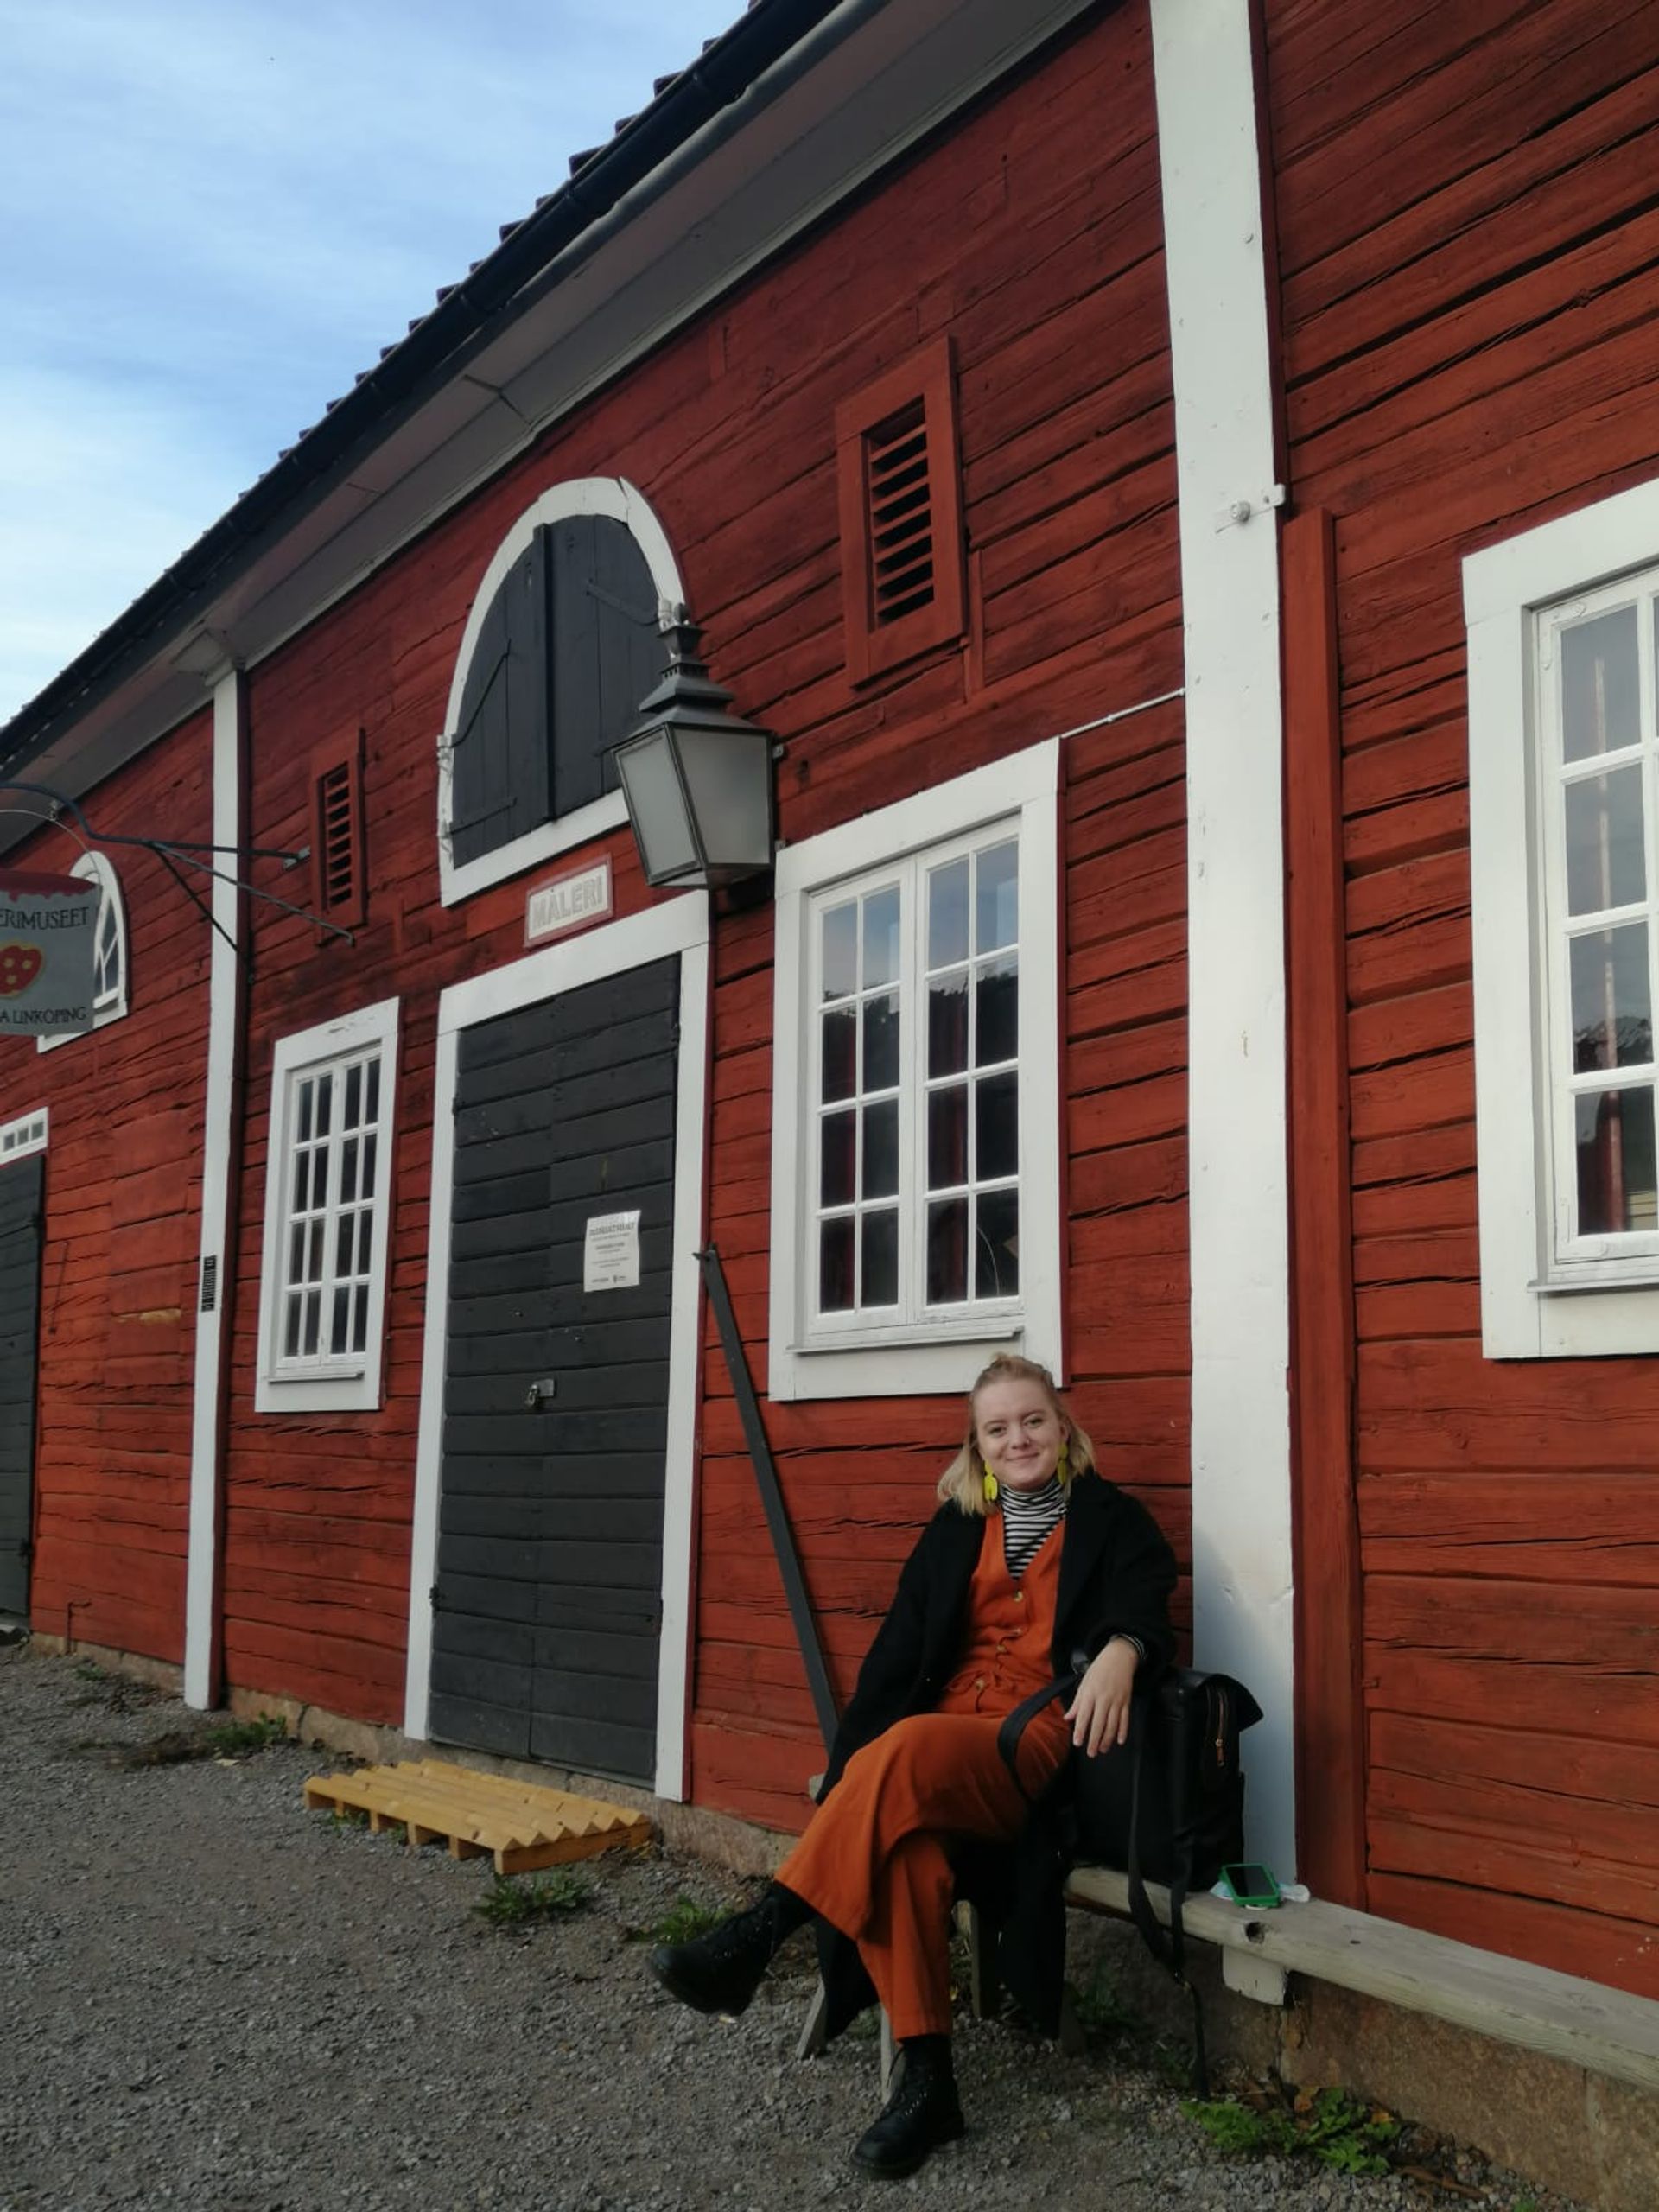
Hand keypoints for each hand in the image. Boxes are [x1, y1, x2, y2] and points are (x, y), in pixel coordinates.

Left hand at [1063, 1638, 1137, 1756]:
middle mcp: (1104, 1698)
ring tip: (1102, 1750)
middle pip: (1099, 1723)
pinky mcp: (1126, 1701)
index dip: (1081, 1730)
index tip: (1078, 1742)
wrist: (1119, 1657)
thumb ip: (1077, 1702)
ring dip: (1108, 1739)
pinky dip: (1123, 1731)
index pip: (1084, 1715)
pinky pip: (1125, 1719)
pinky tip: (1119, 1741)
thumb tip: (1067, 1717)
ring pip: (1113, 1724)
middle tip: (1090, 1753)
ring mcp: (1117, 1700)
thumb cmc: (1099, 1670)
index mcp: (1090, 1693)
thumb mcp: (1084, 1683)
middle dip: (1094, 1740)